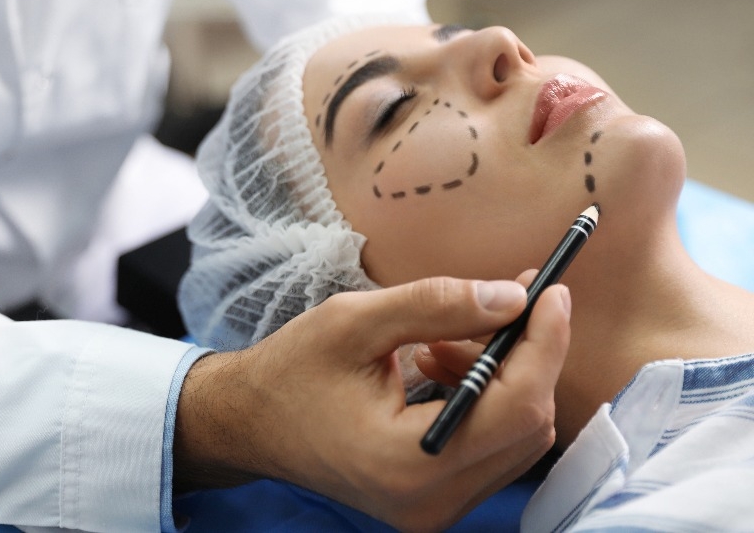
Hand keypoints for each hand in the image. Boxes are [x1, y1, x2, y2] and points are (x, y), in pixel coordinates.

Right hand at [174, 274, 570, 532]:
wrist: (248, 423)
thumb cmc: (291, 371)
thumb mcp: (355, 321)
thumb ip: (438, 305)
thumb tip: (514, 296)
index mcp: (406, 461)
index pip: (515, 405)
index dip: (543, 343)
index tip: (551, 291)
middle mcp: (429, 501)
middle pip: (528, 426)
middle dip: (526, 356)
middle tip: (505, 302)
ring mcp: (433, 511)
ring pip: (517, 439)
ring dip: (502, 378)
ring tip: (445, 341)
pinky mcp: (433, 503)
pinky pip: (492, 450)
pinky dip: (485, 401)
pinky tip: (439, 367)